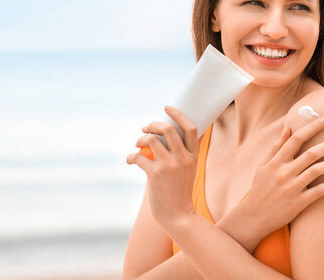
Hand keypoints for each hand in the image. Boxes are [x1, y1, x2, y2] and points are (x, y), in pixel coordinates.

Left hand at [126, 105, 199, 228]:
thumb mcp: (188, 171)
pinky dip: (131, 156)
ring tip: (137, 144)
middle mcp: (183, 158)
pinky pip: (139, 156)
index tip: (167, 108)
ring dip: (141, 138)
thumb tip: (161, 138)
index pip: (190, 128)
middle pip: (168, 129)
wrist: (179, 216)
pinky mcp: (155, 174)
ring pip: (152, 140)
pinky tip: (130, 160)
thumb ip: (179, 155)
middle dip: (153, 124)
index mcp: (193, 156)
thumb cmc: (180, 193)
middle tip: (145, 127)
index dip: (178, 114)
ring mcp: (169, 166)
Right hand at [241, 116, 323, 241]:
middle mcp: (284, 173)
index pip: (296, 139)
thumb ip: (276, 148)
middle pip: (311, 153)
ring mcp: (291, 188)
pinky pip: (319, 191)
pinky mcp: (298, 203)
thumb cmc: (259, 189)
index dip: (312, 127)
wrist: (253, 217)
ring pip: (317, 170)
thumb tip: (287, 128)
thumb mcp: (263, 166)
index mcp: (276, 162)